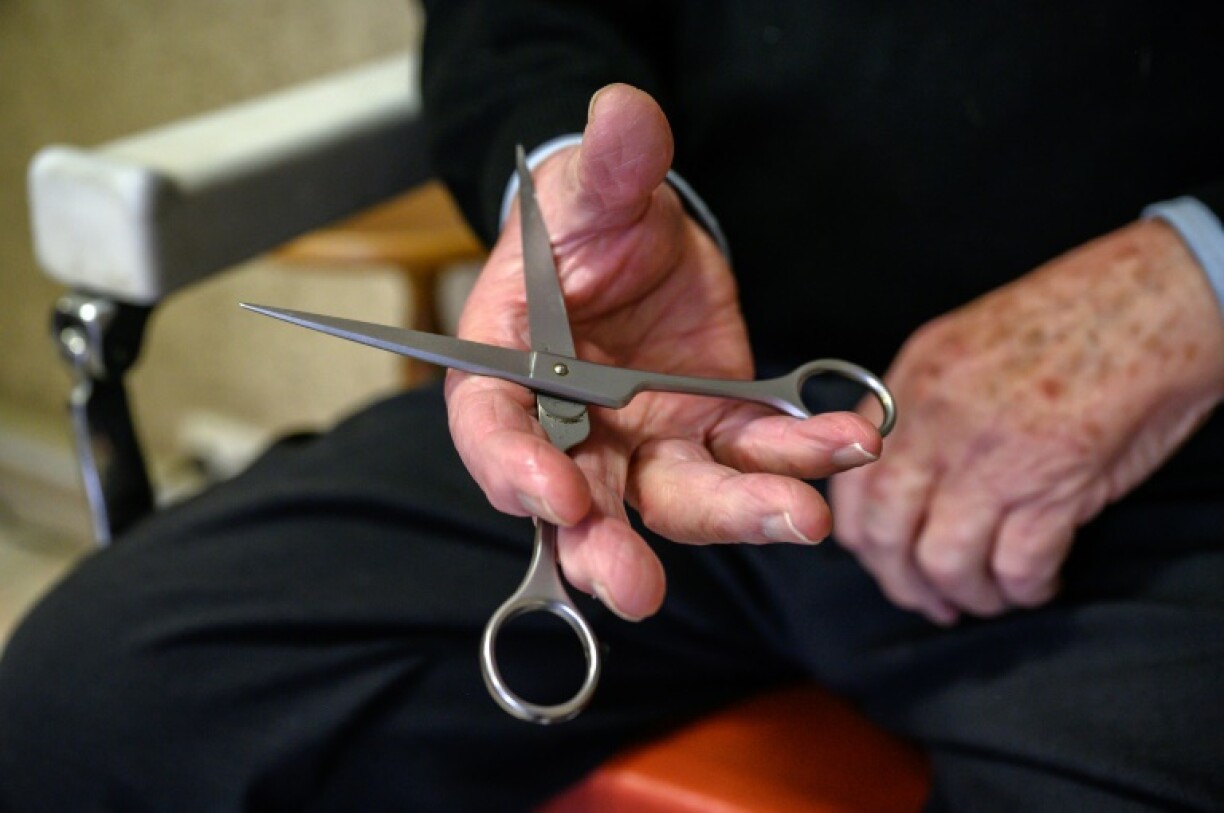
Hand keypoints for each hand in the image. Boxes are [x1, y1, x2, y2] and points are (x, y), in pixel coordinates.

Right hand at [446, 84, 881, 619]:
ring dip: (737, 516)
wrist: (636, 237)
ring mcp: (646, 441)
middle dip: (607, 547)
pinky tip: (847, 442)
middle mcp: (574, 428)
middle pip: (583, 501)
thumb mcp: (590, 190)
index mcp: (511, 373)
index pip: (496, 433)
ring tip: (802, 515)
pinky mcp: (712, 432)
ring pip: (681, 498)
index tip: (557, 500)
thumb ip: (607, 167)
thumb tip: (623, 113)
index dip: (515, 472)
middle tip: (636, 587)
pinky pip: (756, 454)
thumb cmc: (584, 221)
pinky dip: (801, 455)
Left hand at [832, 219, 1223, 623]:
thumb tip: (896, 473)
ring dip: (964, 594)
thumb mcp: (961, 347)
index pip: (849, 480)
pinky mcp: (1054, 486)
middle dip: (901, 581)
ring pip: (944, 560)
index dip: (860, 534)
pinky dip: (1023, 590)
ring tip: (985, 597)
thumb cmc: (1068, 321)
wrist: (1152, 302)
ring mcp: (992, 457)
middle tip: (926, 598)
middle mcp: (937, 423)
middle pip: (885, 532)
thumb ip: (918, 408)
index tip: (879, 556)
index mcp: (910, 385)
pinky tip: (1035, 584)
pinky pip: (1017, 566)